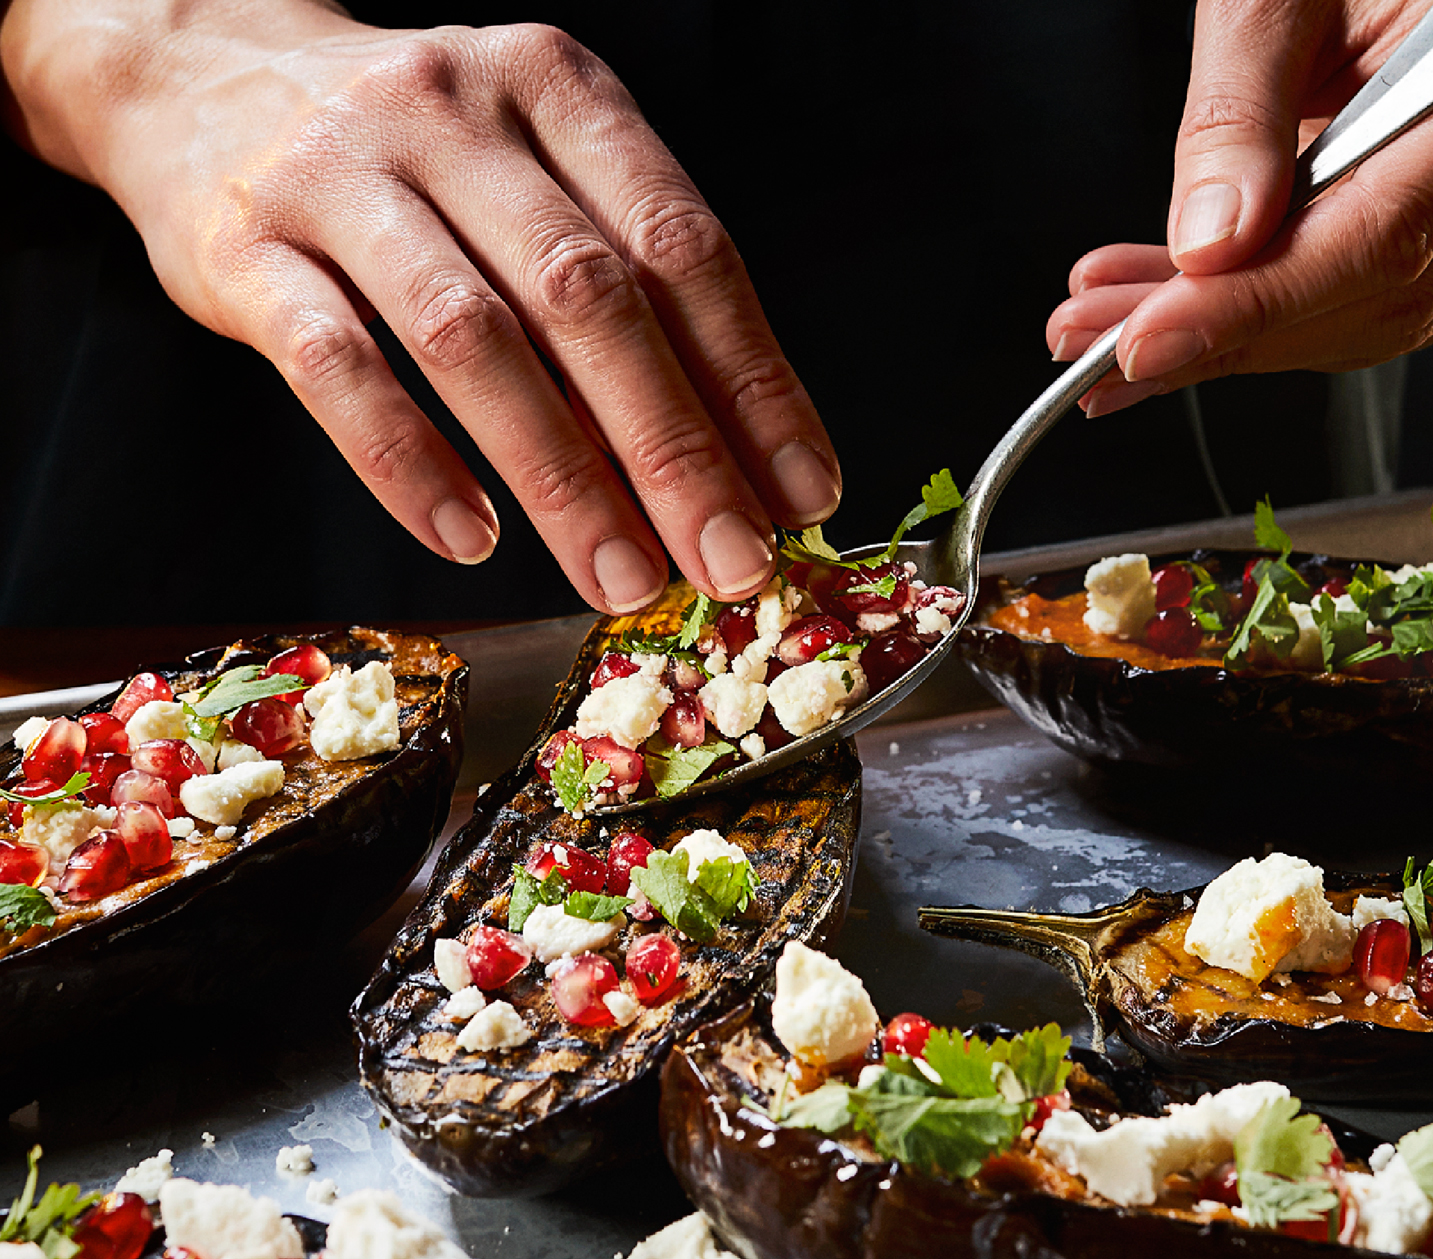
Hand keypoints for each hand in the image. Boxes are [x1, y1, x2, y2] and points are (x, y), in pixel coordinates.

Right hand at [0, 0, 840, 608]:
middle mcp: (453, 112)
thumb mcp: (531, 177)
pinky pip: (335, 366)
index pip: (680, 246)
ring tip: (622, 579)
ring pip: (470, 338)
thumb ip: (623, 290)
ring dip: (559, 475)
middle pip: (587, 297)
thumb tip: (736, 465)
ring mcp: (341, 174)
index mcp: (554, 88)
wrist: (196, 71)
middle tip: (730, 565)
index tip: (802, 498)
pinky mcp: (245, 248)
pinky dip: (408, 462)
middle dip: (674, 448)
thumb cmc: (412, 164)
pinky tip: (469, 539)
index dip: (752, 381)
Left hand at [1044, 0, 1432, 417]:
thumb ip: (1245, 107)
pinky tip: (1182, 307)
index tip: (1141, 344)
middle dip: (1216, 337)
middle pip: (1373, 300)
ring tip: (1114, 324)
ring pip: (1374, 317)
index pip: (1380, 236)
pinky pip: (1379, 299)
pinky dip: (1272, 314)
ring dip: (1231, 338)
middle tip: (1087, 344)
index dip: (1252, 309)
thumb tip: (1210, 242)